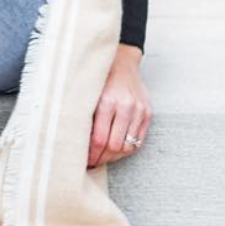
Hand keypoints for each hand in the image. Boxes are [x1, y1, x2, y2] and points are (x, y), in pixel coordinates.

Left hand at [89, 44, 151, 167]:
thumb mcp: (88, 96)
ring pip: (127, 146)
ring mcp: (139, 110)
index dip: (91, 155)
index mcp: (107, 102)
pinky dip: (127, 150)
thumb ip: (85, 119)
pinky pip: (138, 141)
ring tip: (103, 157)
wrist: (122, 63)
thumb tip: (76, 146)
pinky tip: (116, 151)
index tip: (85, 161)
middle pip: (114, 146)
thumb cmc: (101, 81)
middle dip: (102, 158)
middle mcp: (125, 106)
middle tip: (93, 162)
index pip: (99, 139)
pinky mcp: (148, 113)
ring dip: (114, 157)